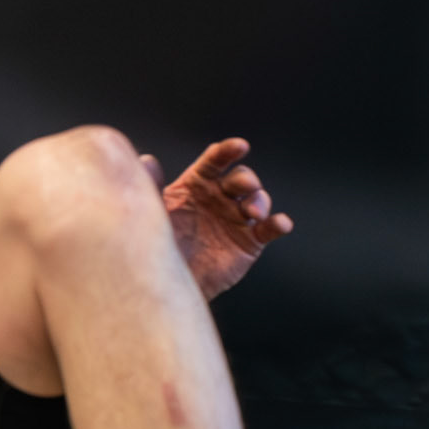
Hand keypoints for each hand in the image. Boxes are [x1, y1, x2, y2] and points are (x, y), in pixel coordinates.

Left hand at [141, 137, 292, 300]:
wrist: (165, 281)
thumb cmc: (157, 242)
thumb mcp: (150, 211)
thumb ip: (150, 186)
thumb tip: (146, 160)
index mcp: (197, 183)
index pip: (215, 161)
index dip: (228, 151)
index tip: (239, 147)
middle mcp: (220, 197)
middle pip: (241, 178)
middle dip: (246, 178)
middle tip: (243, 186)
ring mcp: (237, 218)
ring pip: (258, 199)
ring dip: (260, 200)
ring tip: (254, 211)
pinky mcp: (249, 241)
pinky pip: (269, 229)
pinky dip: (279, 224)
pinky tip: (281, 223)